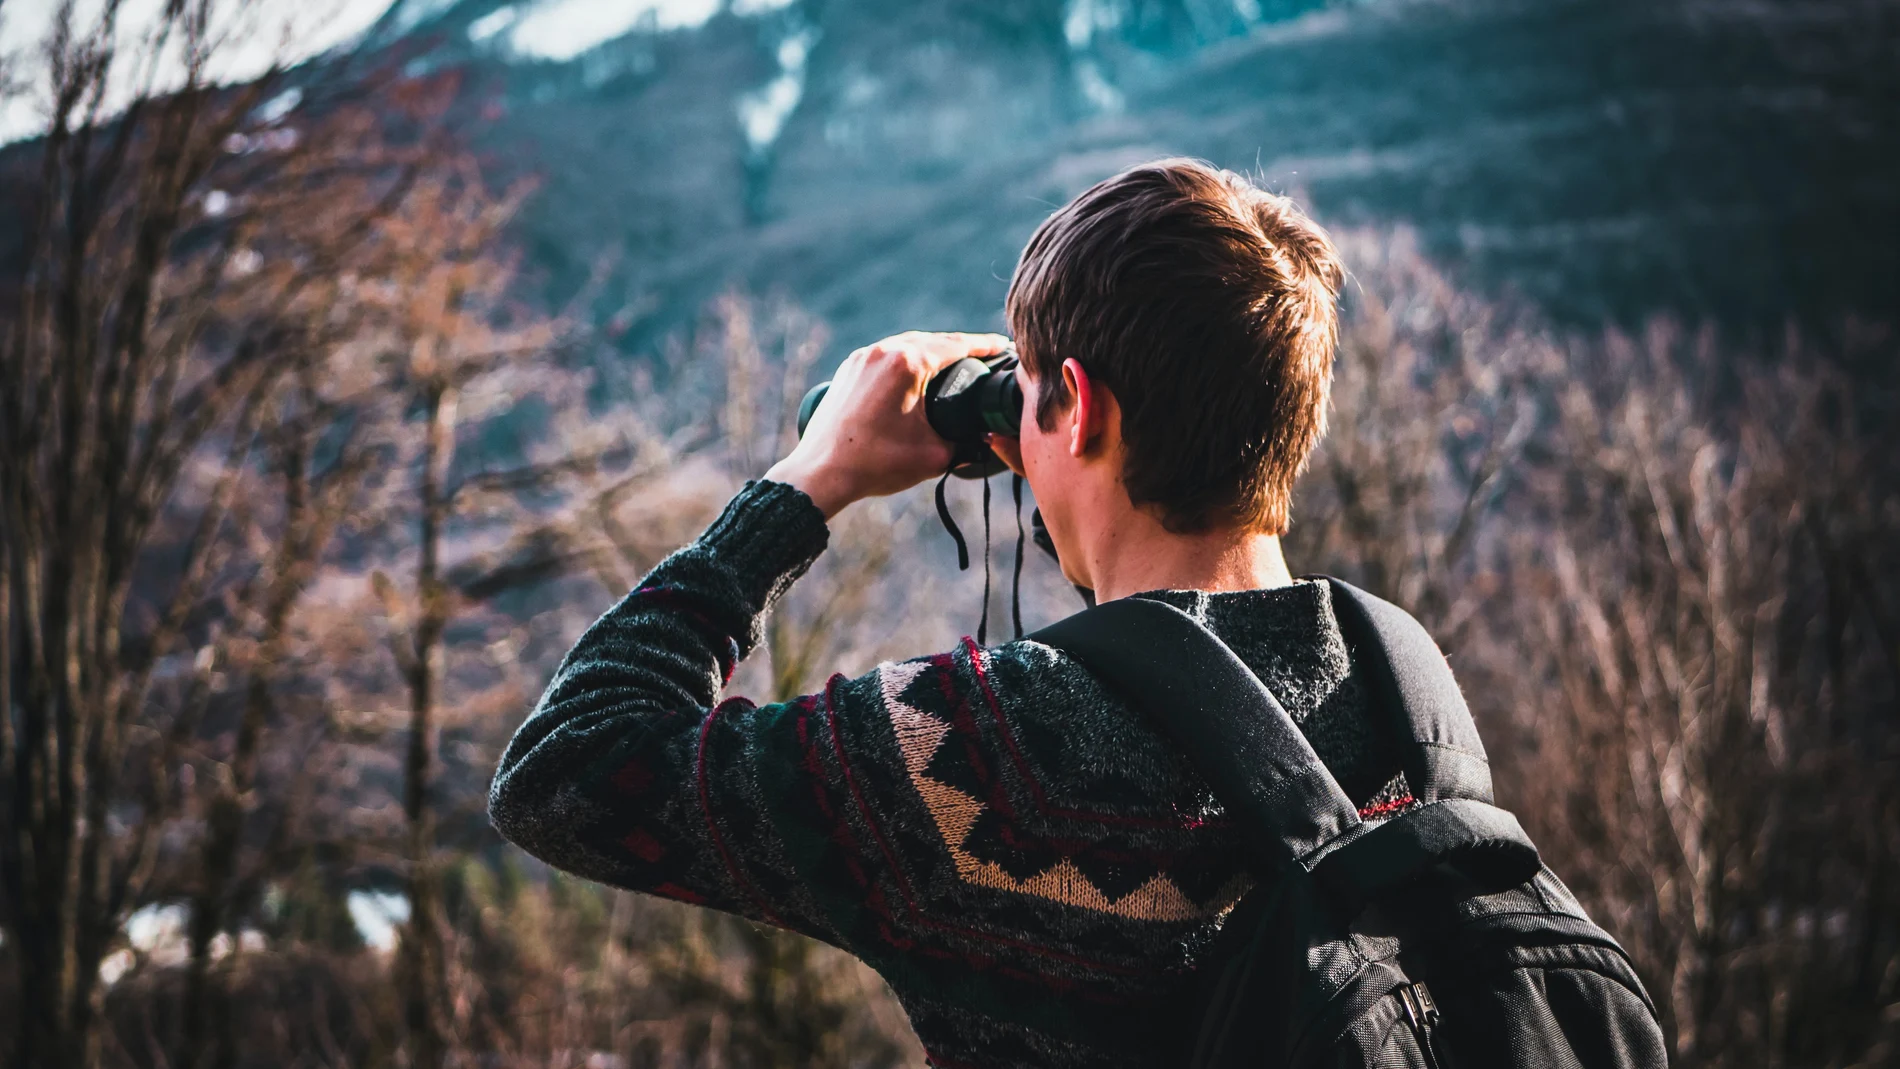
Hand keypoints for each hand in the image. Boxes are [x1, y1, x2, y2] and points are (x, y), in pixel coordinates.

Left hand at [766, 331, 1012, 517]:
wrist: (821, 473)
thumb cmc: (875, 464)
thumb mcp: (934, 455)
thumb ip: (966, 444)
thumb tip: (984, 440)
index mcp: (908, 363)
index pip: (957, 346)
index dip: (985, 345)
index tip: (1003, 346)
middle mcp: (884, 351)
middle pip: (933, 340)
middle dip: (961, 346)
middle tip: (986, 354)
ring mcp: (863, 357)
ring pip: (908, 344)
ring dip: (933, 350)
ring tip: (955, 362)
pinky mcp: (849, 368)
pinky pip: (886, 355)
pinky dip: (908, 359)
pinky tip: (918, 371)